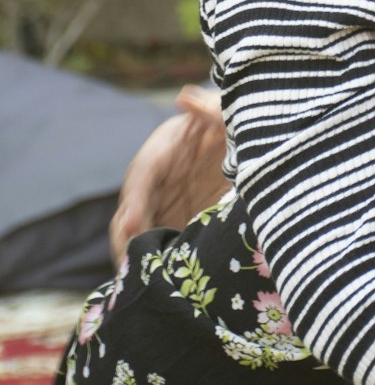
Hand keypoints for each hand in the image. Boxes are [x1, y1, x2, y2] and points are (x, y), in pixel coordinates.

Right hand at [109, 86, 228, 264]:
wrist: (237, 144)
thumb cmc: (227, 124)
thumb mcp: (223, 114)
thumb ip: (209, 108)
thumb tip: (185, 99)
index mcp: (162, 150)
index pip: (141, 175)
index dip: (134, 199)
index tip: (132, 221)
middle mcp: (154, 181)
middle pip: (130, 211)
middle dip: (127, 238)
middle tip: (130, 265)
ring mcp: (160, 205)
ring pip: (137, 233)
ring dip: (135, 256)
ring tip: (139, 281)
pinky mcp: (172, 223)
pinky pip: (155, 246)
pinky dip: (152, 264)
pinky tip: (155, 285)